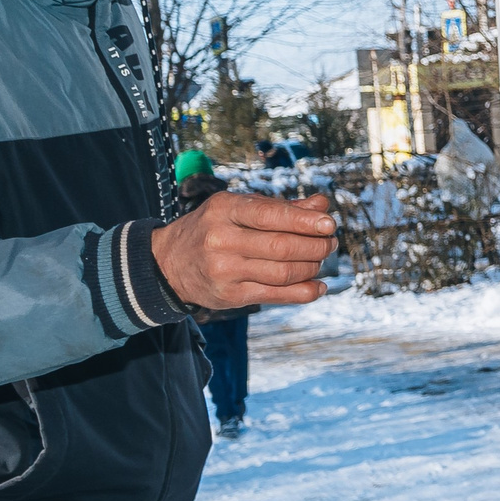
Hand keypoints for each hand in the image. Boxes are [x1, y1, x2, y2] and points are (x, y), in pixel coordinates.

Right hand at [150, 192, 335, 310]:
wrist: (169, 263)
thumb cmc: (214, 229)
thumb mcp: (238, 208)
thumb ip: (281, 207)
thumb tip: (322, 203)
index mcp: (224, 210)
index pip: (270, 214)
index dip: (305, 221)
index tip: (330, 224)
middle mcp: (221, 240)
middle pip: (281, 246)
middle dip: (315, 245)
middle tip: (330, 242)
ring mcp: (224, 271)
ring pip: (283, 272)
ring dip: (312, 267)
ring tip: (321, 259)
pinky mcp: (230, 296)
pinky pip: (277, 295)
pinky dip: (305, 292)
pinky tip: (318, 285)